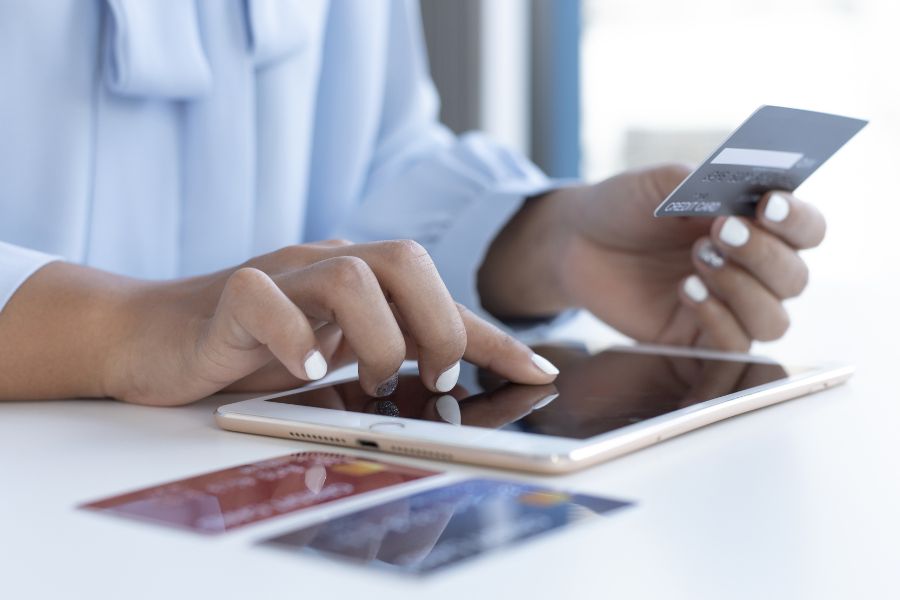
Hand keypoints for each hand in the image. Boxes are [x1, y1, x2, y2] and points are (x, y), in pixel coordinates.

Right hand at [0, 240, 557, 404]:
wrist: (156, 333)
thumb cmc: (253, 345)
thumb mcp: (335, 352)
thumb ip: (390, 356)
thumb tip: (457, 382)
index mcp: (360, 276)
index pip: (440, 294)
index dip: (491, 335)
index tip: (539, 372)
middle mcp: (326, 265)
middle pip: (405, 260)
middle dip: (437, 326)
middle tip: (430, 379)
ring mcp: (279, 275)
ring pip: (348, 275)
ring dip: (376, 337)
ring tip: (370, 381)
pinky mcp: (230, 296)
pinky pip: (266, 300)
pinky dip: (294, 336)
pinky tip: (303, 371)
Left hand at [479, 164, 825, 350]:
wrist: (576, 242)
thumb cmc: (624, 206)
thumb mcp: (658, 182)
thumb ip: (700, 180)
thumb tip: (739, 191)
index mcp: (755, 224)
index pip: (807, 230)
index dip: (798, 220)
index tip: (769, 204)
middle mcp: (751, 268)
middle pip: (795, 278)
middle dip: (763, 254)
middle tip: (721, 231)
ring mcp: (727, 306)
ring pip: (773, 320)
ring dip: (743, 291)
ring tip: (697, 259)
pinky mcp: (698, 337)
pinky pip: (732, 344)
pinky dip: (718, 318)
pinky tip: (687, 289)